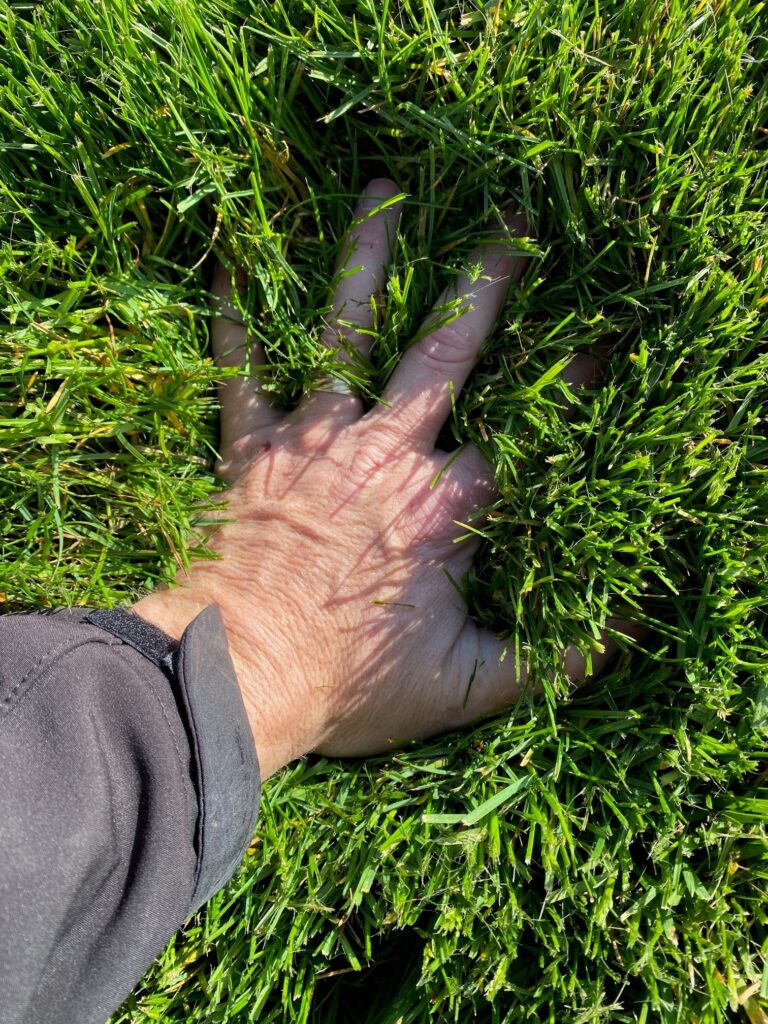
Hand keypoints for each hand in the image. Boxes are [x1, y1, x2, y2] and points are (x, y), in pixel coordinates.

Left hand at [135, 180, 629, 778]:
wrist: (238, 674)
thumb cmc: (349, 686)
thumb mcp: (466, 688)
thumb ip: (549, 658)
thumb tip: (624, 634)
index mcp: (442, 508)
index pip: (519, 438)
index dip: (565, 395)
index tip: (596, 347)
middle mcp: (384, 454)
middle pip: (443, 355)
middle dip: (482, 290)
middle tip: (508, 230)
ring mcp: (313, 441)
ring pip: (345, 334)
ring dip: (364, 264)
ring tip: (380, 197)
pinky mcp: (248, 449)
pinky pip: (241, 373)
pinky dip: (235, 325)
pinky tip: (228, 273)